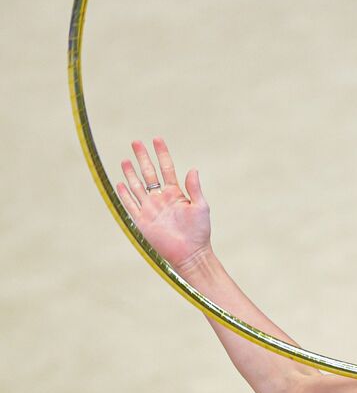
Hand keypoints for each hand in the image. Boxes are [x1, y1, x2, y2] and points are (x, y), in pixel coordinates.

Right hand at [115, 137, 211, 269]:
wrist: (190, 253)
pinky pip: (130, 205)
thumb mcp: (201, 207)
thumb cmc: (199, 231)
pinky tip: (119, 183)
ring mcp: (150, 208)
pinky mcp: (142, 220)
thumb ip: (194, 188)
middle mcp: (161, 198)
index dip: (161, 154)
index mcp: (176, 193)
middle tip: (136, 142)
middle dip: (143, 157)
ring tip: (125, 159)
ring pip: (137, 186)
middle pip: (149, 173)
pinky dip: (124, 194)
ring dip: (131, 173)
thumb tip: (193, 169)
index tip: (157, 139)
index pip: (166, 168)